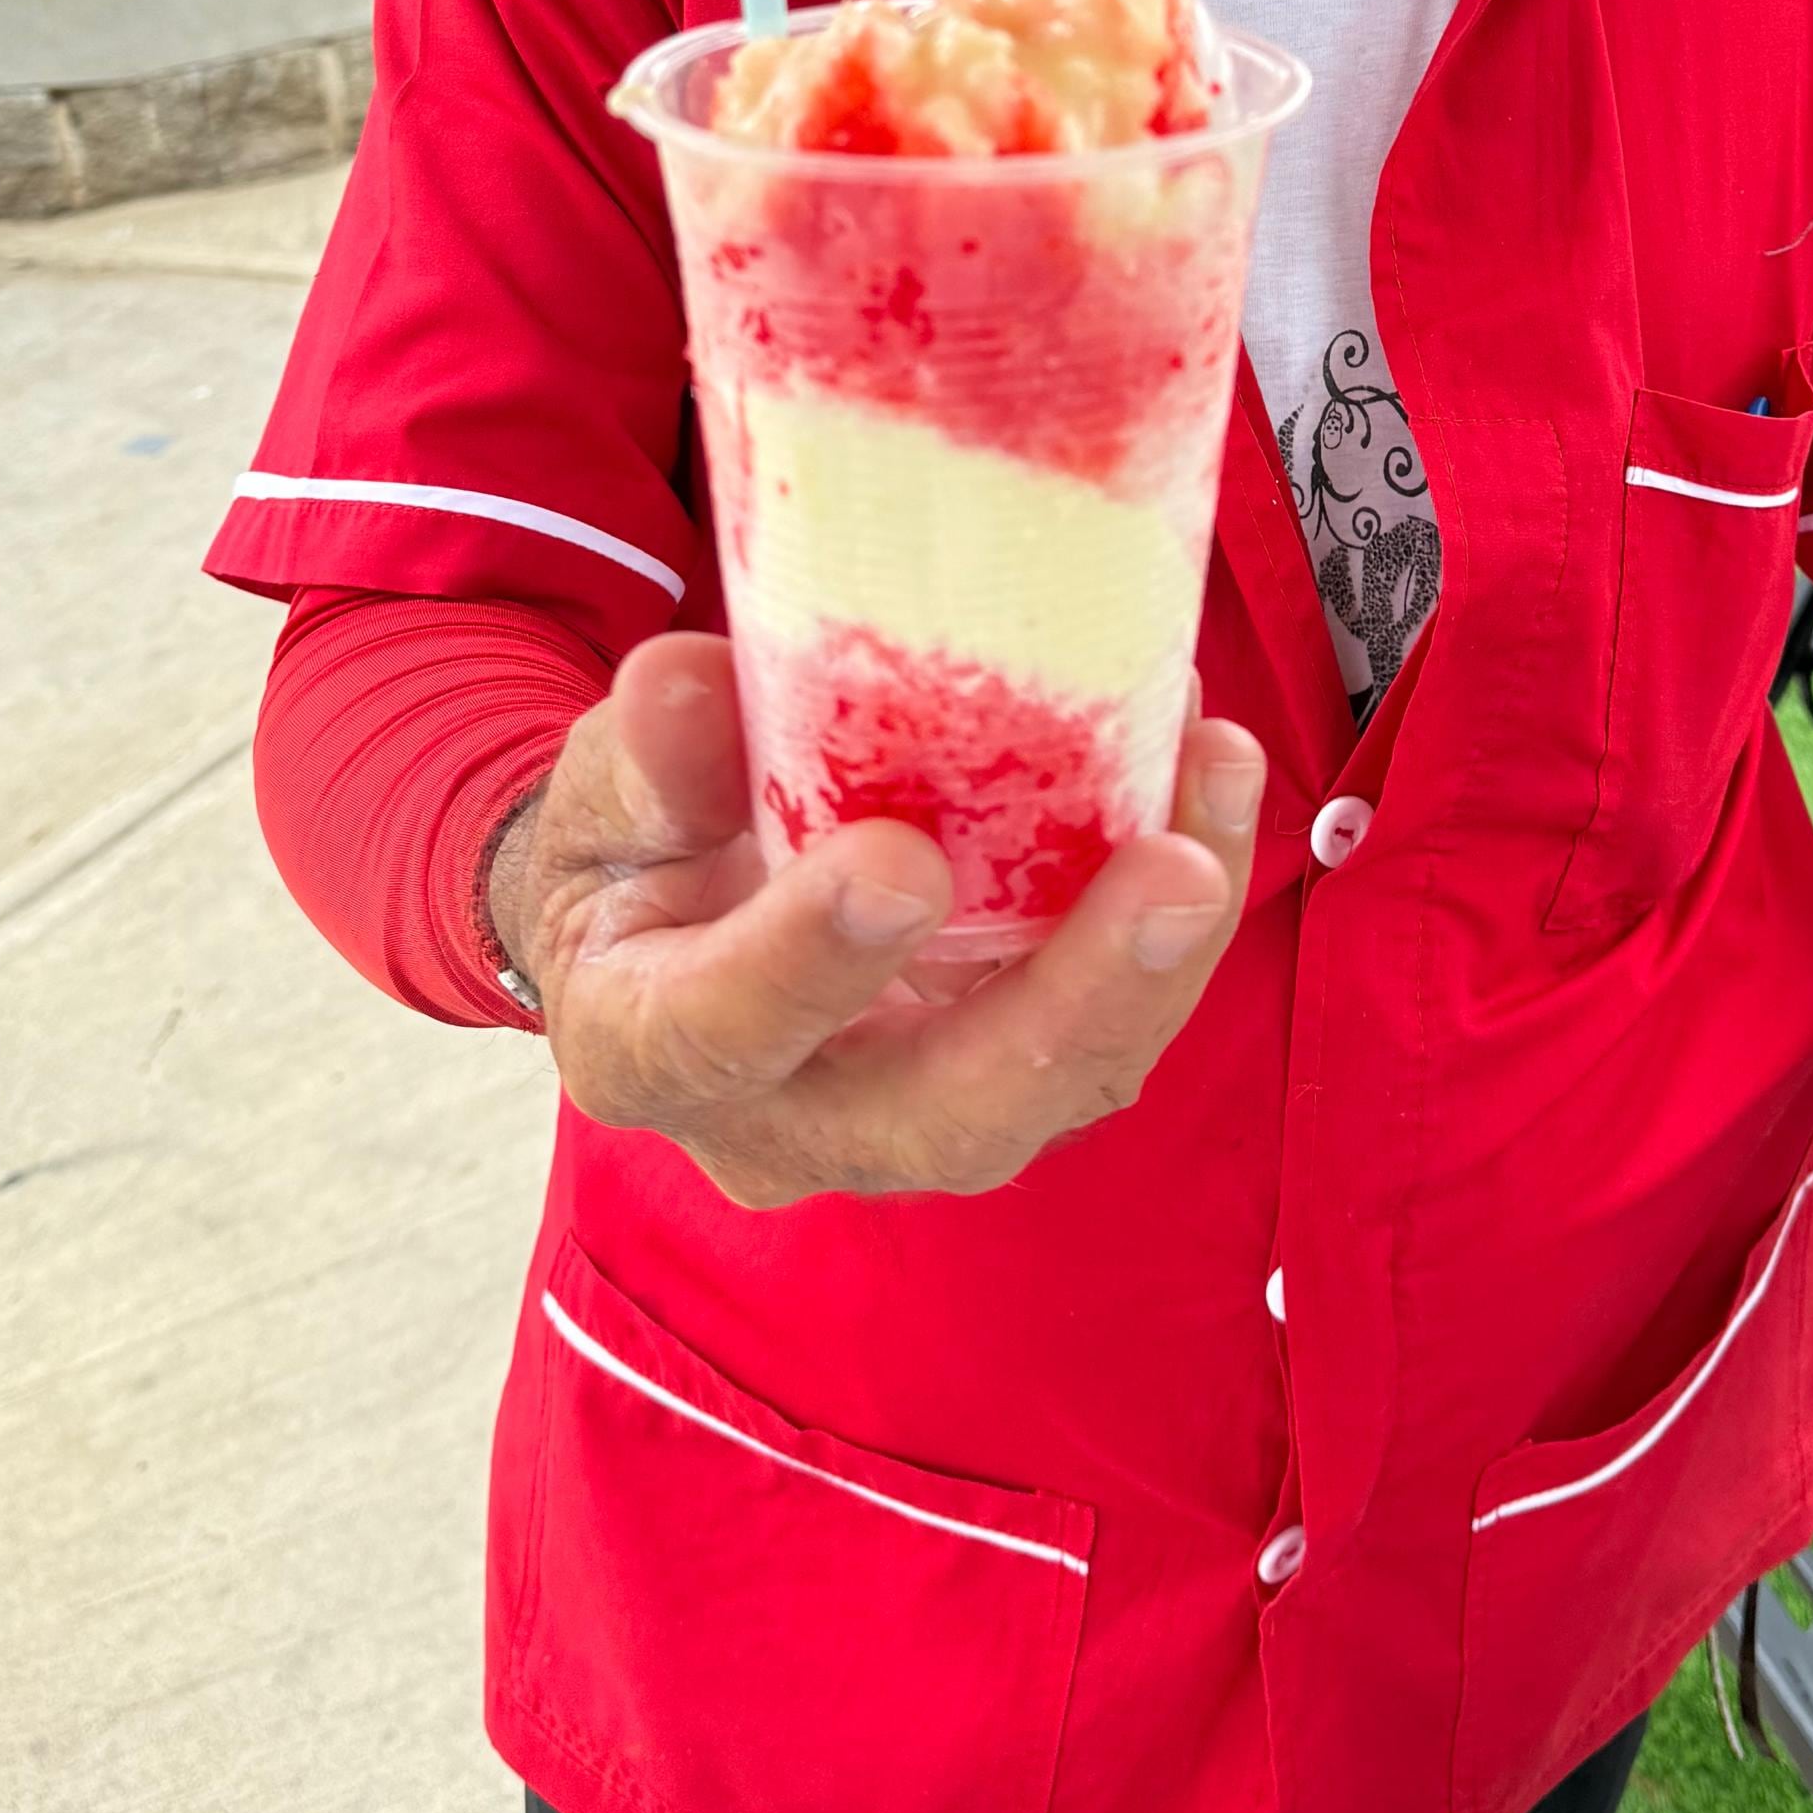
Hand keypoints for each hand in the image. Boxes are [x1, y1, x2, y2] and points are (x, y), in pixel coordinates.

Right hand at [484, 632, 1265, 1205]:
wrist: (665, 932)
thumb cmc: (629, 849)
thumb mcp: (597, 792)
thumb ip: (643, 756)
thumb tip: (685, 686)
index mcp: (645, 1052)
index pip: (718, 1033)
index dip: (808, 962)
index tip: (899, 859)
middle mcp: (789, 1126)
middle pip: (945, 1117)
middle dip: (1073, 1003)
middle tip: (1172, 874)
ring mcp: (912, 1121)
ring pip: (1059, 1085)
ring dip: (1158, 953)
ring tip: (1215, 786)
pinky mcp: (1005, 1076)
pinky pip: (1105, 1028)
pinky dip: (1170, 921)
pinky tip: (1209, 780)